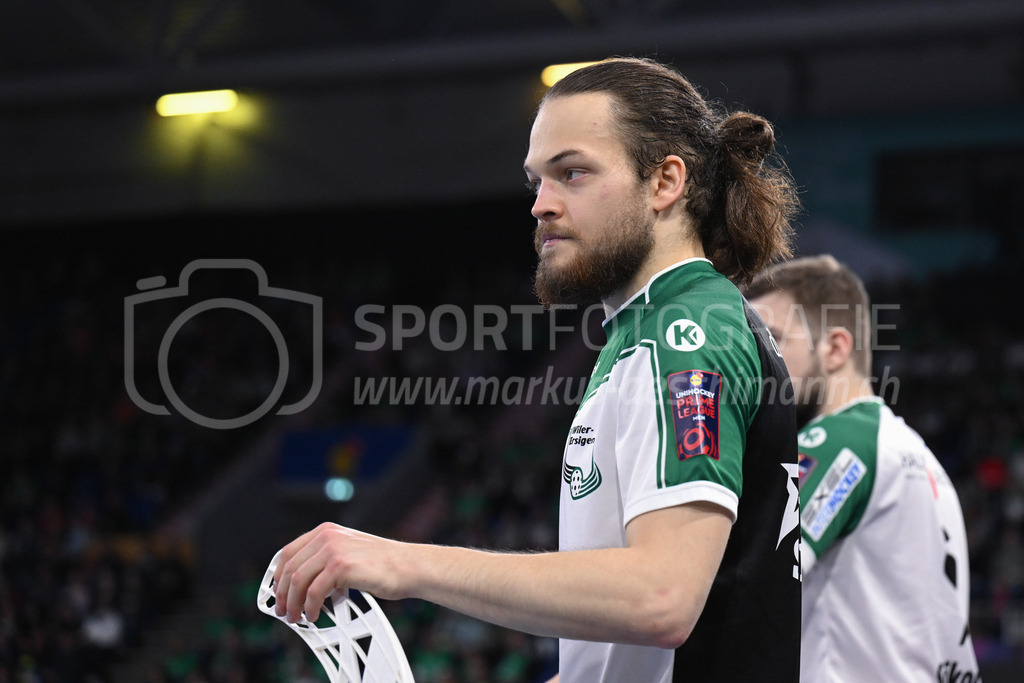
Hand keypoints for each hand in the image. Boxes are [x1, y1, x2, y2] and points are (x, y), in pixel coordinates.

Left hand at [272, 522, 406, 622]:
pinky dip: (309, 607)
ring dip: (293, 603)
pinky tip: (313, 615)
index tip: (278, 593)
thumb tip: (303, 586)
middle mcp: (327, 536)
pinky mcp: (341, 566)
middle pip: (290, 568)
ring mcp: (333, 549)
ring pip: (298, 580)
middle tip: (283, 611)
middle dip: (283, 594)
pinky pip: (314, 591)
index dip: (278, 576)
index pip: (288, 552)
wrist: (408, 566)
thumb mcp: (349, 553)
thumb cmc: (383, 565)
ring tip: (296, 617)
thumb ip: (326, 561)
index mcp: (326, 531)